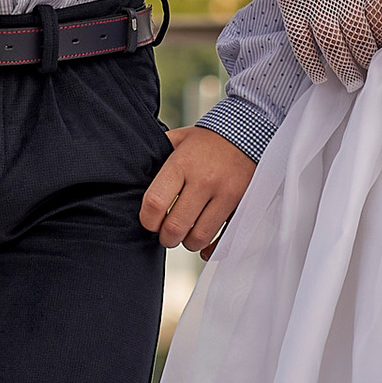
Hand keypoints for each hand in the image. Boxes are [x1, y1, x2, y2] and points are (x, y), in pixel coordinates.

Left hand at [141, 124, 255, 255]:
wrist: (247, 134)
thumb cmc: (208, 140)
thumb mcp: (178, 139)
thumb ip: (157, 157)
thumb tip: (134, 177)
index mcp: (182, 164)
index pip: (154, 203)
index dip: (148, 220)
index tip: (150, 221)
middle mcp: (203, 180)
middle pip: (175, 227)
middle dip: (166, 237)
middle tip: (166, 233)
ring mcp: (225, 194)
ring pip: (199, 237)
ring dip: (188, 242)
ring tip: (186, 234)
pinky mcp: (242, 205)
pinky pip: (224, 239)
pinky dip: (211, 249)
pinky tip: (203, 246)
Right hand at [246, 0, 381, 91]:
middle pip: (361, 41)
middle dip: (369, 64)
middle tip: (373, 77)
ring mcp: (317, 5)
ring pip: (335, 48)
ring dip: (346, 70)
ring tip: (352, 84)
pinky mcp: (292, 9)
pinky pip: (303, 45)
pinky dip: (312, 64)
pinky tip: (320, 77)